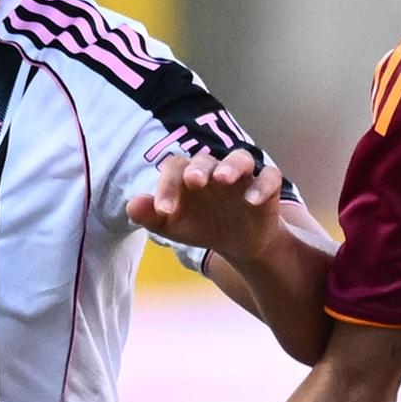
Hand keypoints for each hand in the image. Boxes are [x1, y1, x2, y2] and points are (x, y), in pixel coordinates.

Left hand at [128, 147, 287, 264]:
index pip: (175, 169)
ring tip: (223, 178)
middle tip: (193, 182)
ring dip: (231, 166)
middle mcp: (214, 170)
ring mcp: (242, 177)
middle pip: (206, 160)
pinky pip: (269, 177)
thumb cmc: (200, 225)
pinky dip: (263, 185)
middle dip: (199, 169)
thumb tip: (131, 207)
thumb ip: (150, 215)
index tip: (164, 211)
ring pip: (239, 158)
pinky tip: (253, 201)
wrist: (235, 243)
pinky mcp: (266, 187)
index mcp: (189, 175)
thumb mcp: (172, 226)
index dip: (167, 187)